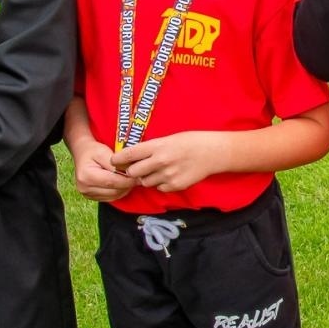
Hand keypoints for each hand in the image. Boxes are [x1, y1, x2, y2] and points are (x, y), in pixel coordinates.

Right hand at [71, 139, 136, 202]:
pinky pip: (111, 198)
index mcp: (86, 176)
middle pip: (114, 191)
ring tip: (131, 179)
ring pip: (114, 196)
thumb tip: (130, 171)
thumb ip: (116, 163)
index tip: (139, 175)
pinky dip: (119, 192)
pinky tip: (123, 183)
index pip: (112, 181)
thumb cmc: (94, 150)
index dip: (128, 179)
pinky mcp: (92, 197)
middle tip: (138, 177)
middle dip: (128, 184)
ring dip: (125, 189)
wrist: (82, 153)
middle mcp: (84, 188)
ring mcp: (87, 194)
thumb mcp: (103, 151)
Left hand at [111, 131, 226, 192]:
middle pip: (133, 172)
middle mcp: (160, 161)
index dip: (118, 159)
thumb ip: (152, 148)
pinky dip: (161, 184)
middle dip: (132, 171)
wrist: (213, 152)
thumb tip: (134, 157)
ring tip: (158, 170)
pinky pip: (159, 188)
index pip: (129, 154)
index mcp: (157, 146)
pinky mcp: (175, 186)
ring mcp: (167, 175)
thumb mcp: (169, 139)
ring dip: (147, 178)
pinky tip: (170, 175)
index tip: (115, 161)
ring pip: (145, 182)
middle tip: (137, 168)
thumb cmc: (192, 141)